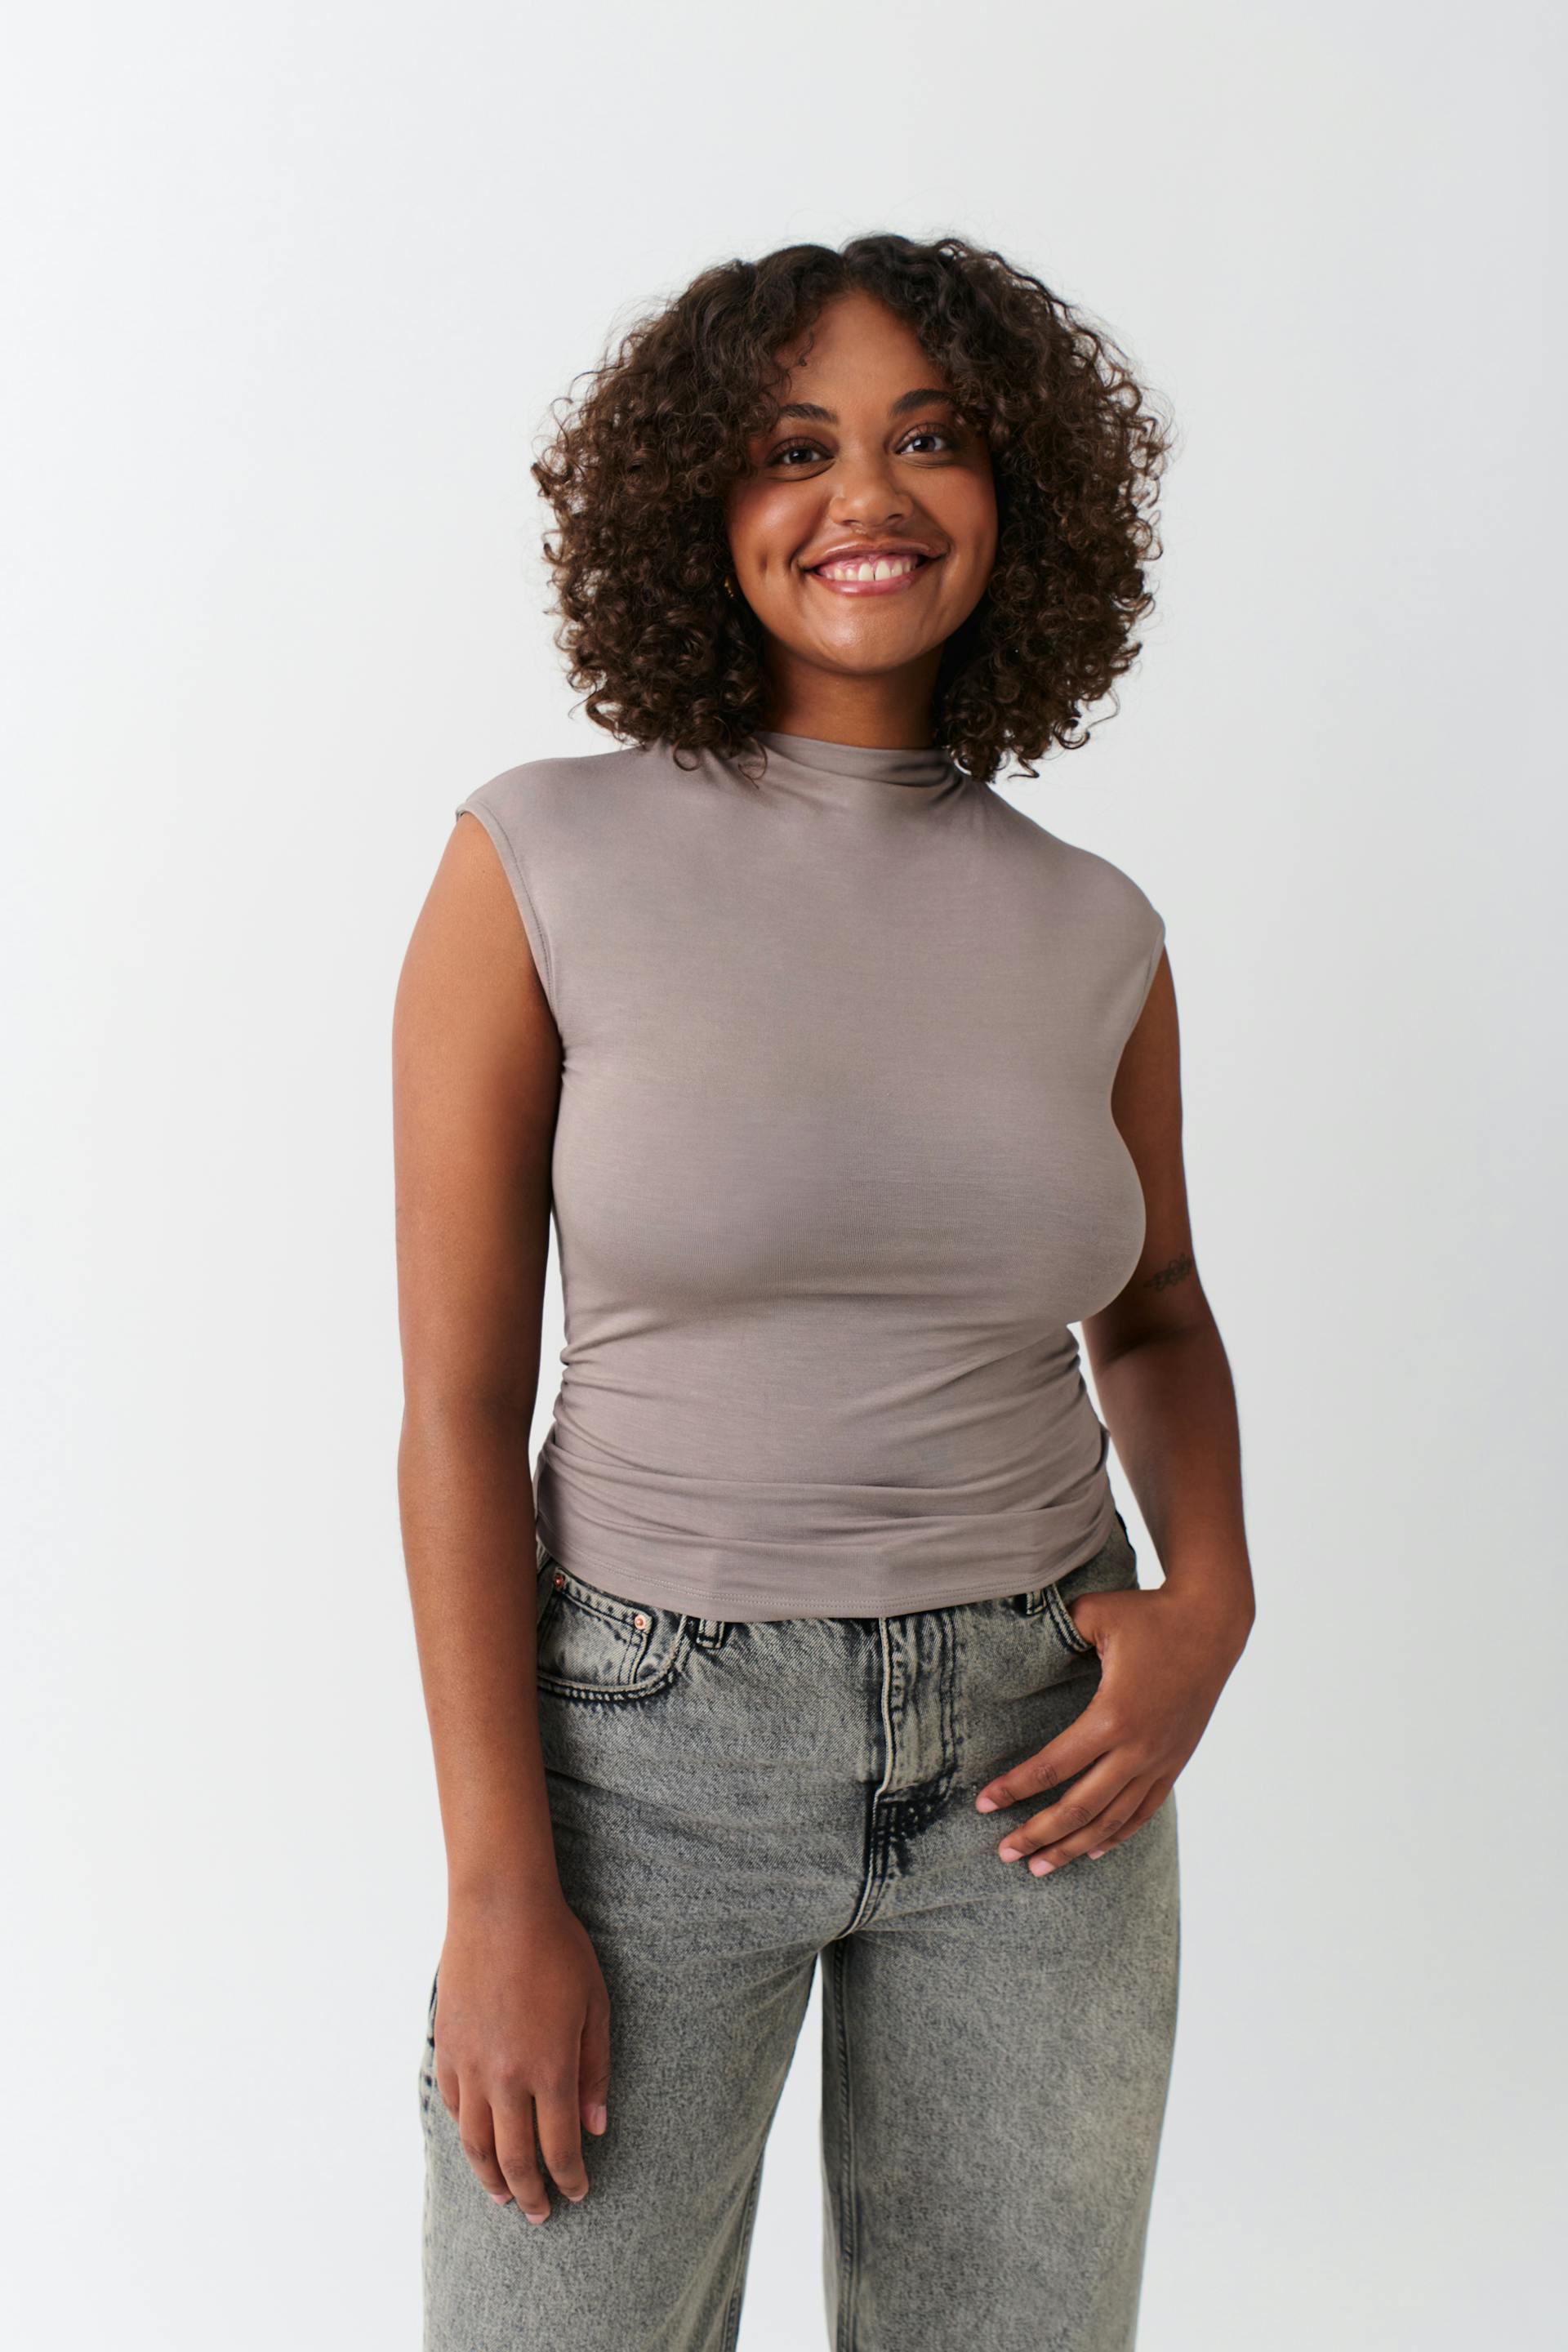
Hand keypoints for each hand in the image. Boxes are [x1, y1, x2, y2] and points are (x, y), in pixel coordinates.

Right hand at [433, 1889, 611, 2222]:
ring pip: (477, 2143)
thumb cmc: (558, 1949)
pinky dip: (467, 2132)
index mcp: (550, 2069)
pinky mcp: (448, 2048)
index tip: (577, 2194)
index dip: (569, 2178)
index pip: (560, 2147)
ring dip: (491, 2176)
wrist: (500, 1908)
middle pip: (515, 2158)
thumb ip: (595, 2070)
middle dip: (531, 2193)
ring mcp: (472, 2065)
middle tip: (540, 2214)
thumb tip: (597, 2126)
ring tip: (504, 2195)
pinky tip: (478, 2141)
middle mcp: (507, 2078)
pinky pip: (456, 2106)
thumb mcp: (595, 2005)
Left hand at [975, 1582, 1250, 1874]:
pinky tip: (1094, 1850)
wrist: (1212, 1625)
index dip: (1015, 1789)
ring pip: (1112, 1820)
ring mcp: (1159, 1760)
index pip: (1052, 1767)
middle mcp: (1137, 1748)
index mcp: (1111, 1716)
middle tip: (1004, 1853)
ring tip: (1041, 1867)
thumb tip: (1013, 1628)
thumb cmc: (1149, 1615)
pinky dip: (1118, 1835)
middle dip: (1038, 1834)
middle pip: (1079, 1808)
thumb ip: (1055, 1628)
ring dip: (1074, 1846)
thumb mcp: (1096, 1613)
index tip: (984, 1804)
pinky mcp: (1175, 1761)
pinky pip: (1144, 1810)